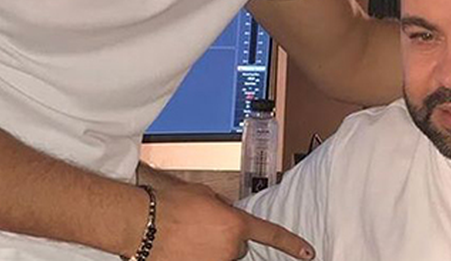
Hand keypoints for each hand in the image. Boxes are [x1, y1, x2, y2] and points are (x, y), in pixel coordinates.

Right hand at [149, 182, 314, 260]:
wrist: (142, 223)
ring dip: (209, 249)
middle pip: (238, 245)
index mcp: (235, 223)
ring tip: (186, 237)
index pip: (271, 234)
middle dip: (225, 237)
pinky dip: (197, 256)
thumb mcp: (204, 194)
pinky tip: (182, 249)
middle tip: (201, 227)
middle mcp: (229, 248)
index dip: (292, 244)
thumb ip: (224, 207)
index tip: (308, 253)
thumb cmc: (168, 206)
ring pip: (221, 256)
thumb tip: (227, 213)